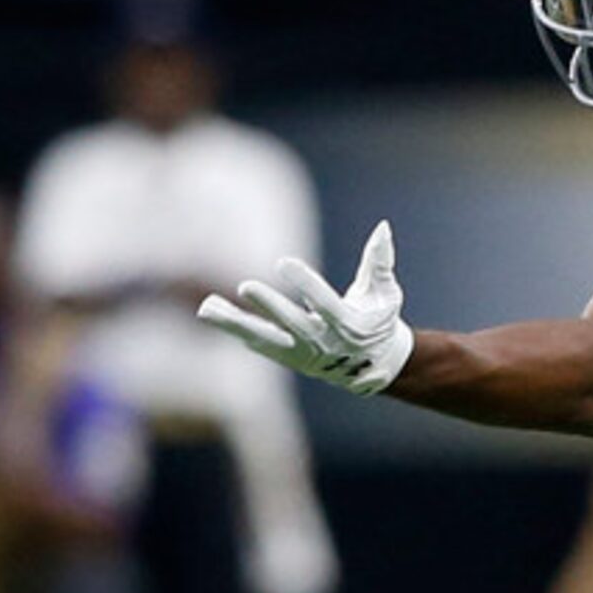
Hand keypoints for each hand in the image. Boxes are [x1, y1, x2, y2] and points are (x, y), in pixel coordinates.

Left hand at [197, 220, 415, 393]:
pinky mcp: (290, 359)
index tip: (283, 263)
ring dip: (236, 324)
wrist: (375, 365)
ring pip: (267, 339)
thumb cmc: (380, 321)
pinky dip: (238, 331)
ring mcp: (304, 355)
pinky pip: (260, 345)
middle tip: (245, 286)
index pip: (326, 304)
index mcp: (351, 327)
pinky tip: (214, 314)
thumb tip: (383, 227)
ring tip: (206, 308)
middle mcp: (326, 344)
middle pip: (293, 324)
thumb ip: (379, 262)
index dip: (305, 283)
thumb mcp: (385, 293)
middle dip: (269, 306)